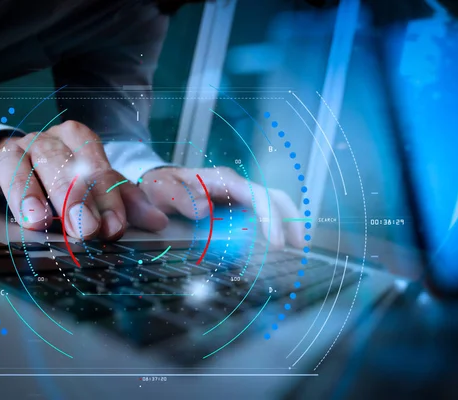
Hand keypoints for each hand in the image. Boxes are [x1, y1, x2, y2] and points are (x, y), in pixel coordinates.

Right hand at [0, 121, 167, 239]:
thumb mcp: (97, 190)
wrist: (18, 166)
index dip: (105, 193)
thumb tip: (158, 222)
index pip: (92, 161)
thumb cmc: (64, 183)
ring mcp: (5, 152)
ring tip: (38, 222)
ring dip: (26, 190)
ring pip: (11, 160)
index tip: (114, 227)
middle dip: (71, 195)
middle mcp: (40, 143)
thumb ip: (125, 203)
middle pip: (54, 158)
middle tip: (83, 229)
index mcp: (74, 142)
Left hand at [140, 167, 304, 247]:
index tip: (275, 243)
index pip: (256, 195)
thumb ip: (181, 198)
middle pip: (274, 196)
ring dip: (289, 223)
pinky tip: (281, 246)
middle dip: (289, 220)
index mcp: (222, 180)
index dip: (270, 218)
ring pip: (274, 204)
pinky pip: (264, 214)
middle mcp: (236, 186)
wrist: (158, 185)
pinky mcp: (239, 207)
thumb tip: (206, 209)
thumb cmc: (161, 187)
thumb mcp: (162, 190)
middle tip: (296, 247)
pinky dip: (277, 227)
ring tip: (298, 248)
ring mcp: (239, 196)